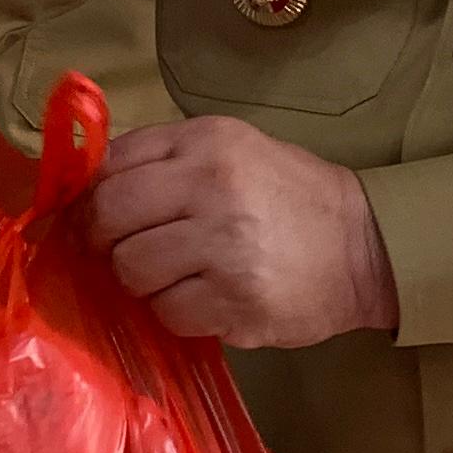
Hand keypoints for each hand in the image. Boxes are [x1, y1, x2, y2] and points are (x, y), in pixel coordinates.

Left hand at [84, 116, 398, 347]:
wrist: (364, 247)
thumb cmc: (289, 197)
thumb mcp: (233, 150)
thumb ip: (166, 158)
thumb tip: (87, 183)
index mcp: (207, 141)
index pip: (112, 164)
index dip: (91, 197)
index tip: (96, 218)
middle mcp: (213, 185)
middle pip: (110, 216)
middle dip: (105, 241)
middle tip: (124, 252)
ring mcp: (225, 245)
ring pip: (132, 269)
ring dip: (144, 282)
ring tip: (180, 276)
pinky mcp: (236, 299)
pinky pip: (168, 312)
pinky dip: (177, 312)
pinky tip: (207, 299)